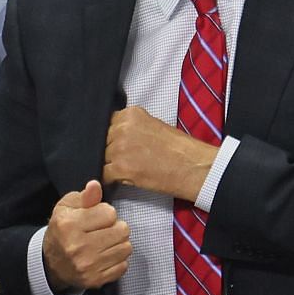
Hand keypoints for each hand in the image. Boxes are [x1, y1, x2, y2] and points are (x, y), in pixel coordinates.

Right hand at [42, 180, 130, 293]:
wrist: (51, 264)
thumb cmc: (62, 230)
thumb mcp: (67, 207)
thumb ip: (84, 196)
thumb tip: (95, 185)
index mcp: (69, 225)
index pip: (110, 213)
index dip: (106, 213)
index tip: (97, 217)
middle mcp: (78, 246)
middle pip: (122, 230)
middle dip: (116, 228)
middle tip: (104, 231)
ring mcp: (88, 266)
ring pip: (126, 248)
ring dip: (119, 244)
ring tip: (105, 243)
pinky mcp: (96, 280)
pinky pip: (123, 265)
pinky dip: (117, 260)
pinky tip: (105, 256)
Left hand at [102, 106, 219, 201]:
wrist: (193, 167)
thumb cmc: (180, 150)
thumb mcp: (153, 125)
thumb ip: (132, 126)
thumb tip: (116, 135)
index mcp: (132, 114)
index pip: (105, 123)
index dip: (108, 136)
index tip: (113, 144)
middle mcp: (123, 127)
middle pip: (100, 140)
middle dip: (107, 151)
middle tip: (121, 160)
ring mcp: (120, 147)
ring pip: (100, 157)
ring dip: (108, 165)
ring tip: (123, 171)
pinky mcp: (121, 168)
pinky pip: (103, 174)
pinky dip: (109, 180)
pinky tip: (120, 180)